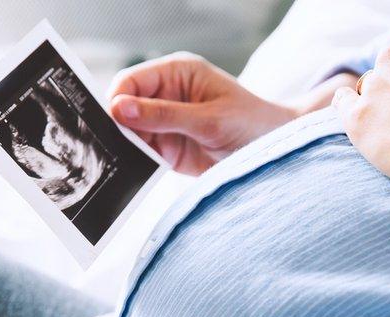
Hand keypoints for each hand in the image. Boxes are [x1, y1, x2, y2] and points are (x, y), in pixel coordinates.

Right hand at [108, 53, 298, 174]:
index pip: (132, 80)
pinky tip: (136, 171)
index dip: (118, 99)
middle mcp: (167, 95)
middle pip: (125, 107)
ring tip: (128, 161)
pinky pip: (143, 154)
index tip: (114, 121)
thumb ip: (165, 115)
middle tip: (115, 145)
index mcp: (177, 73)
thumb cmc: (252, 124)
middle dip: (119, 125)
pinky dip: (137, 162)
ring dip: (127, 146)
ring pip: (130, 133)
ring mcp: (166, 123)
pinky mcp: (169, 149)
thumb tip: (119, 108)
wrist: (275, 154)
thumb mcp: (210, 119)